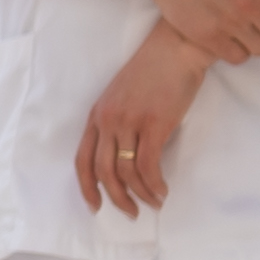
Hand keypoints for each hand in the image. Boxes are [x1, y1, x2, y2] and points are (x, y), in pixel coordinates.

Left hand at [74, 8, 201, 217]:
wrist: (176, 48)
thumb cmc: (154, 70)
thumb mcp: (123, 96)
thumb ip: (119, 123)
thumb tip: (127, 157)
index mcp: (97, 114)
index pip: (82, 160)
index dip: (87, 187)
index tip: (95, 206)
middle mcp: (108, 120)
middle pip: (103, 172)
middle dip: (116, 198)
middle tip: (130, 212)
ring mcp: (129, 121)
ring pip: (126, 172)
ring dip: (140, 194)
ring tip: (154, 203)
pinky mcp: (154, 124)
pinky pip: (148, 166)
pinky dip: (155, 184)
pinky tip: (162, 191)